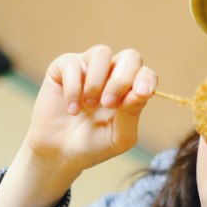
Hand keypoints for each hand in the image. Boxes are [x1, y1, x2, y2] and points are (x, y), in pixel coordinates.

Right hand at [0, 46, 155, 206]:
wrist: (60, 154)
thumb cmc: (93, 145)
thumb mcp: (119, 137)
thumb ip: (132, 114)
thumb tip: (140, 91)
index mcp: (129, 90)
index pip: (145, 73)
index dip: (146, 80)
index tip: (142, 94)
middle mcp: (111, 74)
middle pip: (130, 57)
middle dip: (122, 80)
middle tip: (109, 105)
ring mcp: (87, 68)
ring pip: (102, 53)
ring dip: (97, 81)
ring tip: (89, 106)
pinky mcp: (63, 68)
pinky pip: (72, 64)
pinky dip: (73, 89)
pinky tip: (71, 109)